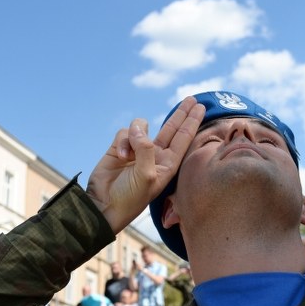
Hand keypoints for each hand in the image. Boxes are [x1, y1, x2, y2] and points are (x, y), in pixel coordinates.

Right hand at [86, 97, 204, 232]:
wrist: (103, 206)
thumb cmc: (130, 197)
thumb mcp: (145, 175)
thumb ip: (146, 148)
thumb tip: (138, 128)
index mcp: (167, 165)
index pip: (183, 139)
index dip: (192, 122)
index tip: (200, 107)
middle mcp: (154, 156)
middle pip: (171, 129)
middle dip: (180, 114)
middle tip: (192, 99)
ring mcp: (136, 151)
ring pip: (142, 127)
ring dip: (137, 134)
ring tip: (130, 153)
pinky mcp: (119, 148)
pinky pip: (124, 132)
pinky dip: (123, 141)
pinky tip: (120, 156)